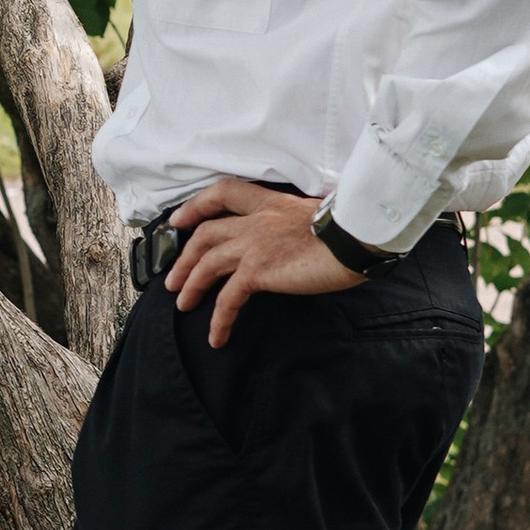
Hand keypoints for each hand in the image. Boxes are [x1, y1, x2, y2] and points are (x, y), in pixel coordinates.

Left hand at [165, 177, 362, 349]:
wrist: (355, 238)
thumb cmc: (347, 229)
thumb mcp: (314, 215)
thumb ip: (292, 223)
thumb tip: (291, 239)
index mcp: (269, 203)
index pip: (222, 193)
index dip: (195, 206)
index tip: (179, 220)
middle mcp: (255, 221)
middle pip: (205, 235)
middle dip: (184, 257)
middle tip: (173, 278)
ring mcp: (253, 245)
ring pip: (208, 264)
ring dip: (192, 286)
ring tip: (182, 304)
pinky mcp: (258, 271)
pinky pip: (228, 298)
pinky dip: (219, 319)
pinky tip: (216, 336)